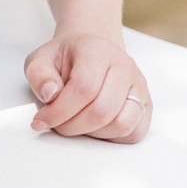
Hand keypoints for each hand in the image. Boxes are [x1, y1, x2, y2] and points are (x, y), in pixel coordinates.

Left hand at [25, 32, 151, 142]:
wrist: (89, 52)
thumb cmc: (66, 59)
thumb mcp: (41, 59)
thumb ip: (39, 74)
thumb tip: (51, 95)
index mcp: (97, 49)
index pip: (83, 88)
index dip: (60, 111)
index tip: (41, 120)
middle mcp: (124, 65)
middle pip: (102, 110)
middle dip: (73, 126)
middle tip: (57, 125)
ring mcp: (139, 85)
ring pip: (121, 125)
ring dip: (92, 134)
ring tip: (74, 123)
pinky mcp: (147, 105)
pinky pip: (133, 133)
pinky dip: (110, 138)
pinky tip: (93, 126)